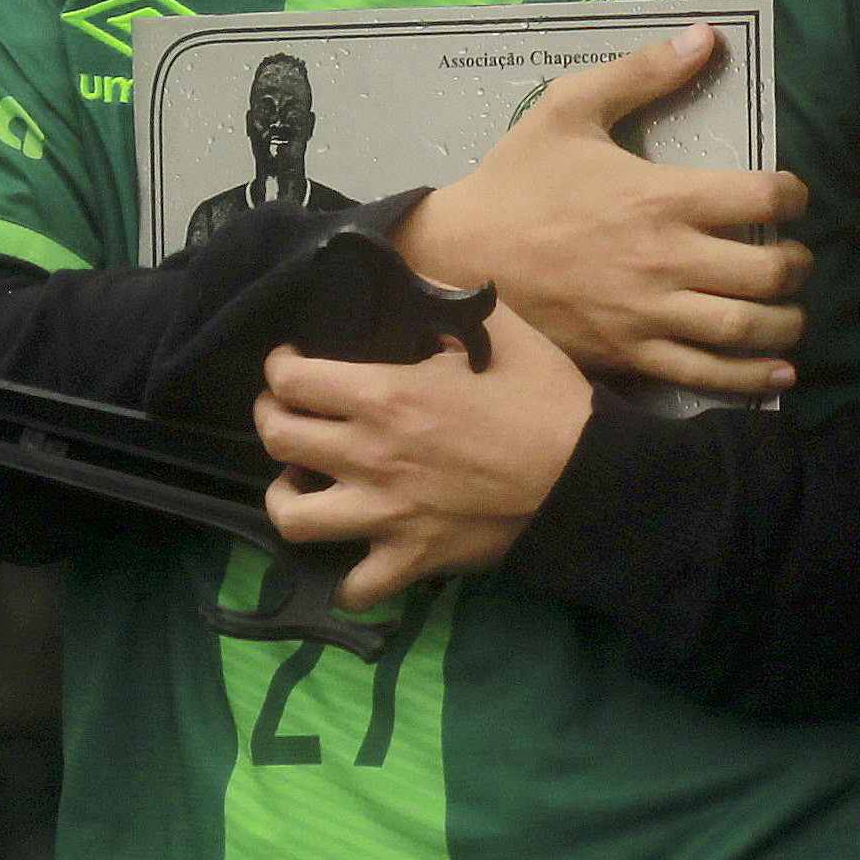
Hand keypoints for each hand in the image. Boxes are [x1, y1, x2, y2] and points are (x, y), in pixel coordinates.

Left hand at [255, 304, 594, 606]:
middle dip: (272, 418)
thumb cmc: (544, 400)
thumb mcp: (501, 330)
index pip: (294, 381)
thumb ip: (446, 297)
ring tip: (303, 480)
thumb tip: (410, 272)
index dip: (281, 366)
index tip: (291, 361)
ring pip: (293, 518)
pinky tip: (355, 554)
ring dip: (286, 496)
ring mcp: (385, 514)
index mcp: (387, 396)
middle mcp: (370, 456)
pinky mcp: (411, 559)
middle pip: (278, 440)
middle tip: (289, 410)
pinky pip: (355, 586)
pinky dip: (347, 577)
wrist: (586, 476)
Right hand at [391, 23, 811, 396]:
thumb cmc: (518, 179)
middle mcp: (666, 260)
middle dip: (797, 264)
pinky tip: (779, 370)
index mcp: (660, 197)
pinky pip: (706, 375)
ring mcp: (649, 315)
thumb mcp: (569, 107)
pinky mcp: (629, 356)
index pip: (762, 198)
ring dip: (786, 321)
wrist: (458, 257)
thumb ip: (642, 72)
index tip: (791, 196)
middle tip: (794, 256)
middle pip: (768, 272)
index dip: (793, 195)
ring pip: (746, 329)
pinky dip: (753, 377)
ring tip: (790, 309)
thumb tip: (706, 35)